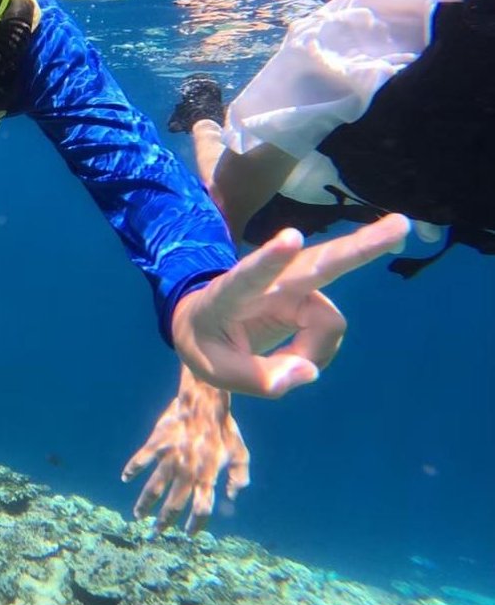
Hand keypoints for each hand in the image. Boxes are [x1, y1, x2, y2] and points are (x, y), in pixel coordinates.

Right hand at [122, 365, 248, 531]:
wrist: (204, 401)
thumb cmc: (225, 428)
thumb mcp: (240, 454)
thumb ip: (239, 477)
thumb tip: (231, 496)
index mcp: (207, 477)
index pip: (201, 509)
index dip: (195, 525)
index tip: (188, 533)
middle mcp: (186, 473)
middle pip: (173, 506)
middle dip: (163, 524)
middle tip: (155, 534)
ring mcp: (169, 459)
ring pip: (153, 490)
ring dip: (144, 505)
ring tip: (138, 516)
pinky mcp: (156, 444)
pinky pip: (140, 460)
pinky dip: (131, 469)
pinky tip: (125, 478)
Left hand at [172, 214, 409, 396]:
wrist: (203, 324)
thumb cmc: (205, 342)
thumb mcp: (215, 370)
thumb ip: (258, 378)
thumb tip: (309, 373)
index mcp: (230, 293)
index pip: (250, 276)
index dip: (271, 259)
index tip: (293, 238)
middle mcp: (268, 283)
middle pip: (317, 264)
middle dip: (360, 248)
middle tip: (401, 225)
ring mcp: (292, 288)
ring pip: (330, 317)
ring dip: (316, 348)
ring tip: (287, 364)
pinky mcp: (309, 299)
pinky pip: (328, 333)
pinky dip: (316, 352)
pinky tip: (294, 357)